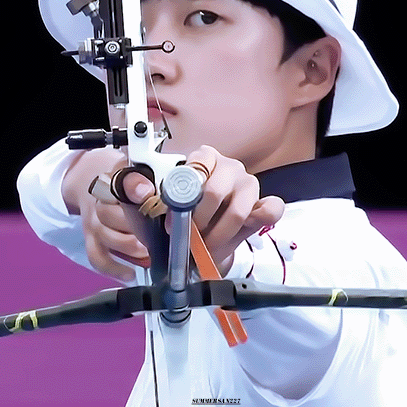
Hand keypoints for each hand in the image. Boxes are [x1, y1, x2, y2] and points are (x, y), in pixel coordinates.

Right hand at [62, 149, 151, 281]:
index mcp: (116, 178)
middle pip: (110, 214)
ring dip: (128, 247)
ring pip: (105, 236)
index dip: (135, 187)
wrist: (93, 180)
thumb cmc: (125, 180)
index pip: (123, 181)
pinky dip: (113, 268)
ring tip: (148, 252)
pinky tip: (130, 274)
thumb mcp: (141, 171)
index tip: (148, 193)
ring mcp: (93, 221)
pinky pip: (97, 257)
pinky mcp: (90, 238)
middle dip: (135, 226)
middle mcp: (101, 200)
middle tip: (156, 232)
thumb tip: (175, 199)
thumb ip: (156, 181)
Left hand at [122, 145, 283, 274]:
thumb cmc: (168, 215)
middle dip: (199, 222)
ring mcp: (248, 186)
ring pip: (240, 208)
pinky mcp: (262, 205)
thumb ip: (134, 188)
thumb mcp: (144, 200)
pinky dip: (260, 221)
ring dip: (219, 235)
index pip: (197, 167)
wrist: (186, 242)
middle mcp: (227, 167)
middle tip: (188, 240)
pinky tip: (243, 232)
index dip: (181, 199)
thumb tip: (142, 190)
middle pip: (216, 192)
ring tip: (206, 247)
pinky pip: (272, 208)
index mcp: (201, 158)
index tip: (169, 223)